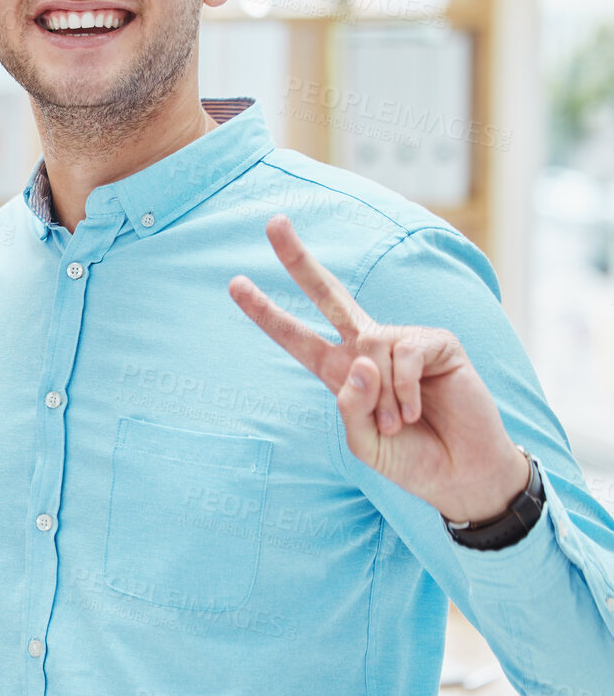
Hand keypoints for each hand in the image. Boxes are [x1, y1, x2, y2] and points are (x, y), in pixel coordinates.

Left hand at [229, 216, 530, 524]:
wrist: (461, 473)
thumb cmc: (410, 458)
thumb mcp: (364, 443)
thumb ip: (351, 407)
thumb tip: (361, 359)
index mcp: (339, 370)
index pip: (295, 336)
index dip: (265, 312)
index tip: (234, 283)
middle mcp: (367, 347)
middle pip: (327, 293)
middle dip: (297, 259)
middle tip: (272, 222)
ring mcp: (402, 340)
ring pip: (370, 347)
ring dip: (383, 396)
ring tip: (400, 424)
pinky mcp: (437, 342)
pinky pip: (404, 353)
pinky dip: (405, 389)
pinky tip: (418, 410)